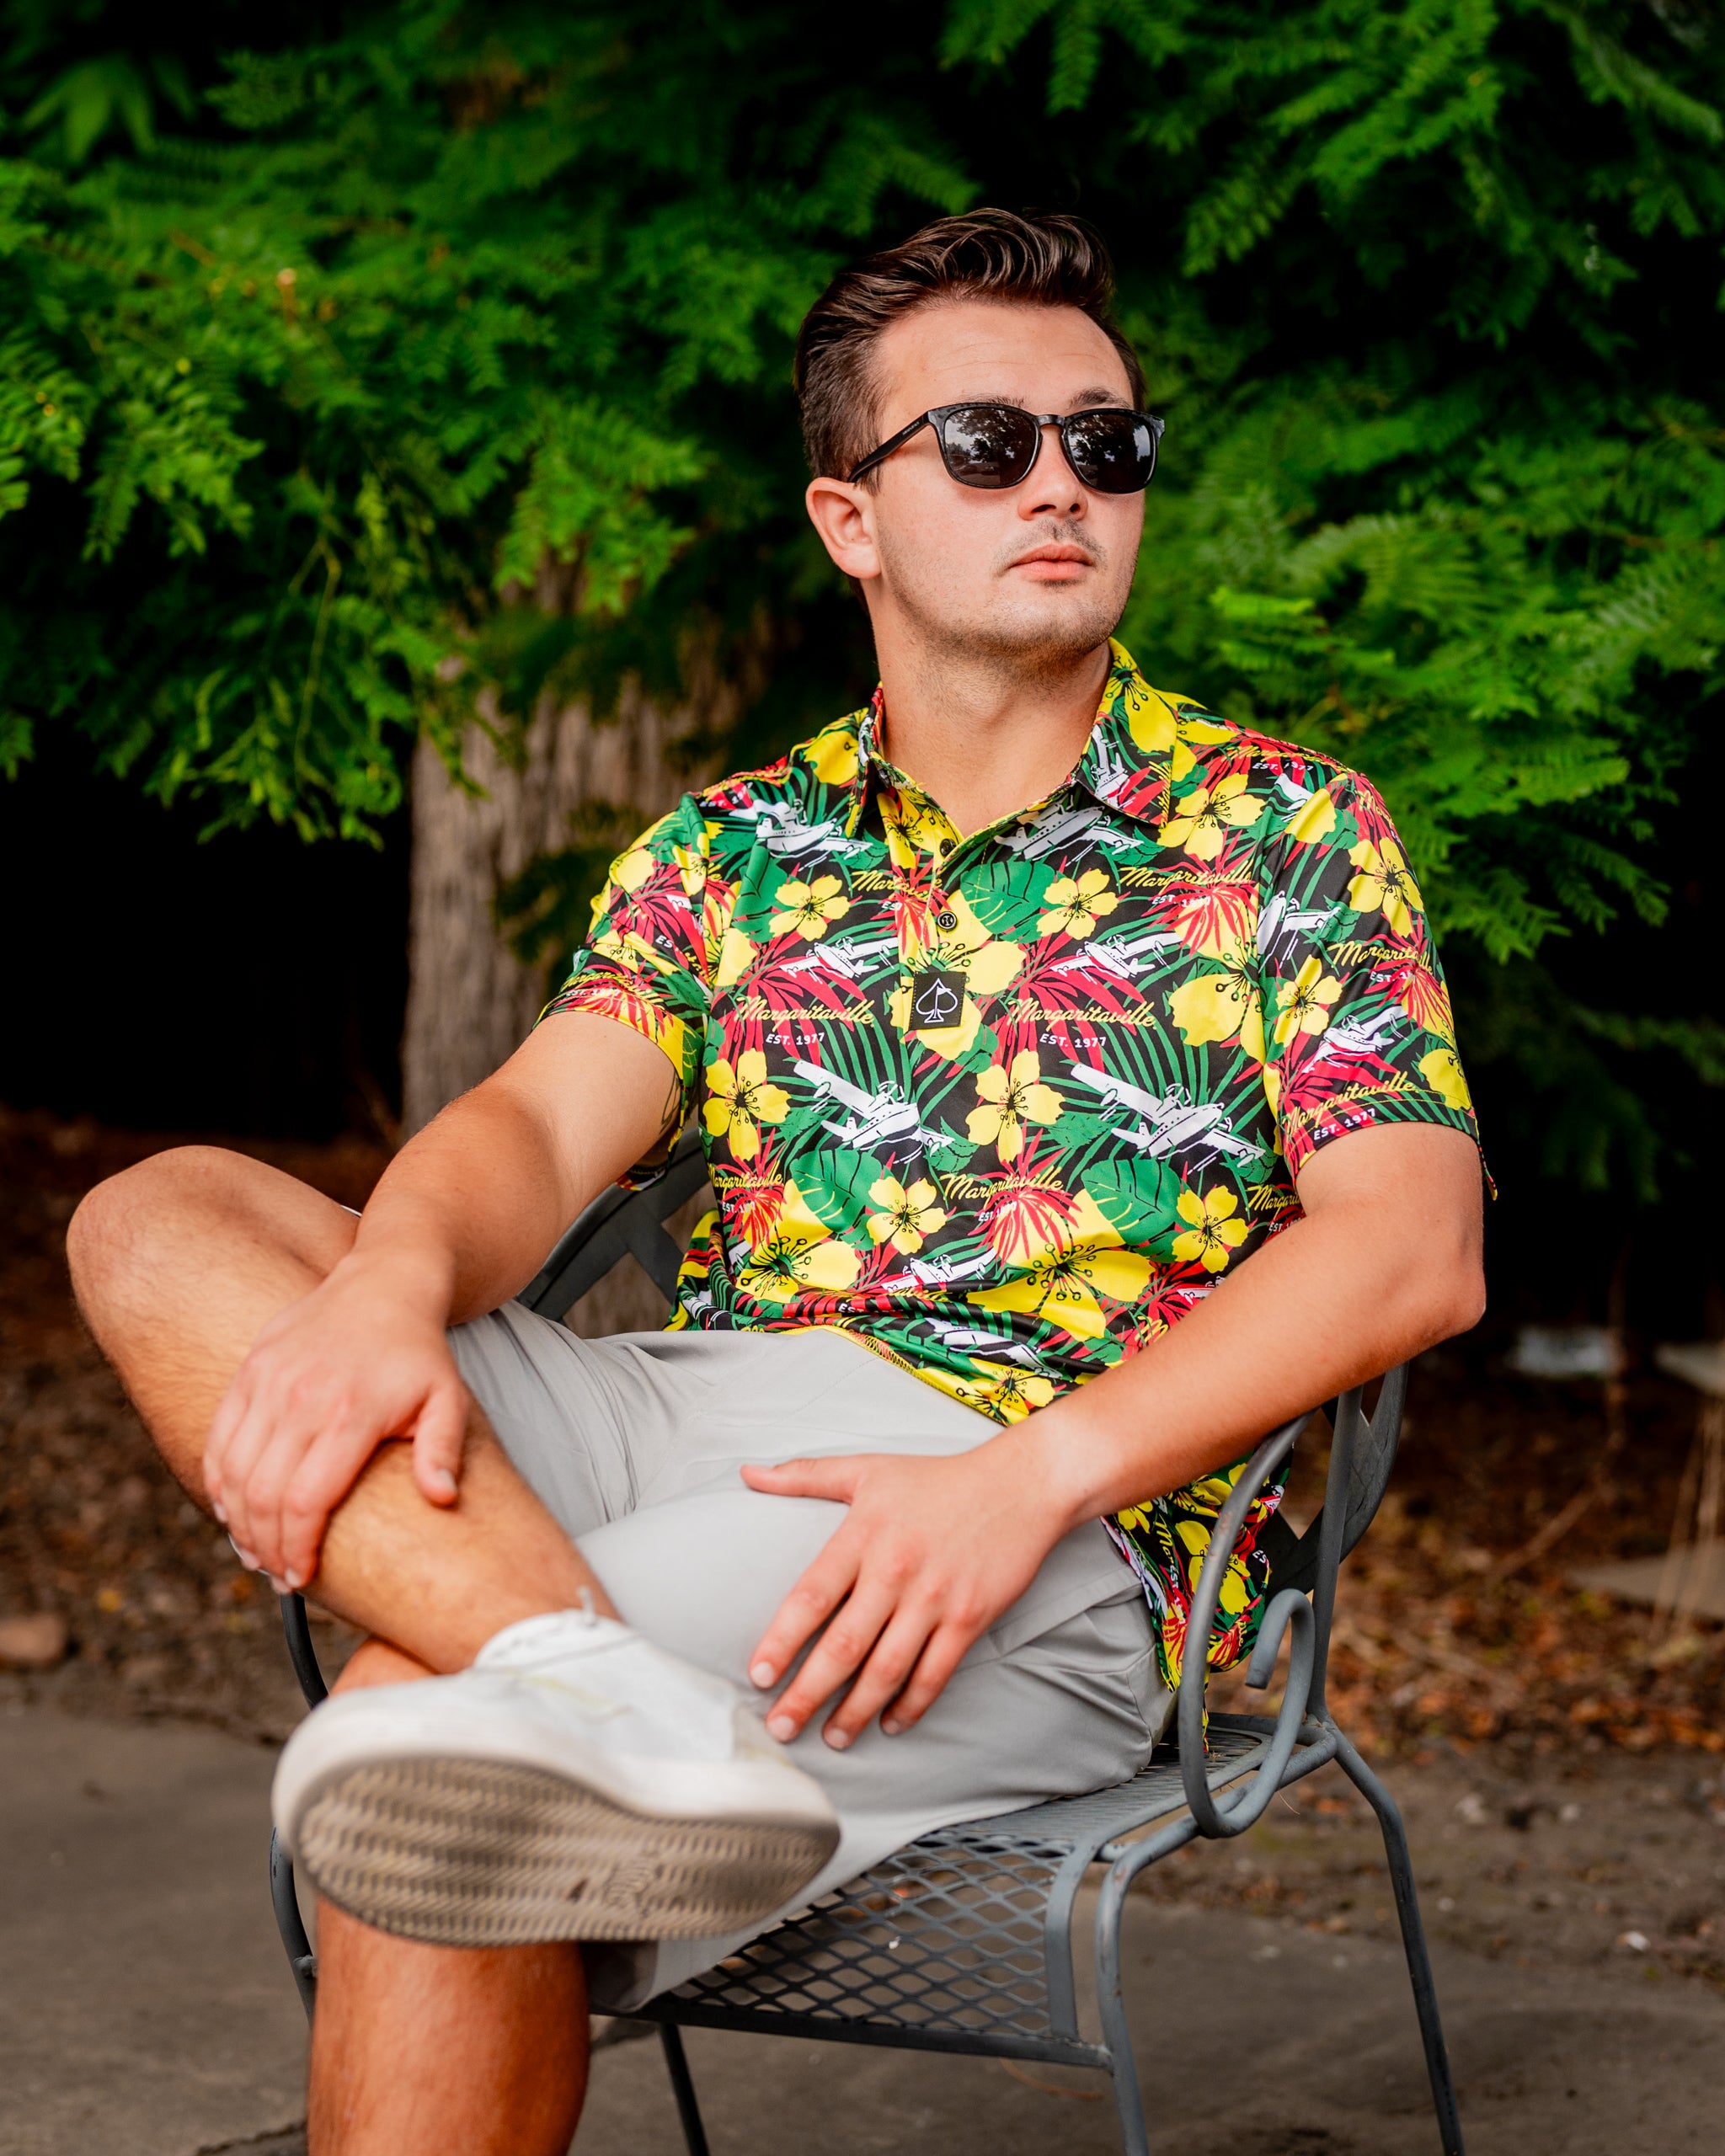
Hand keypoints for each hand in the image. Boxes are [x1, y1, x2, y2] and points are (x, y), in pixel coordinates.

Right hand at [202, 1255, 467, 1591]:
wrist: (383, 1285)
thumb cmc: (418, 1352)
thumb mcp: (448, 1399)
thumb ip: (443, 1450)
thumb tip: (442, 1499)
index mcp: (351, 1413)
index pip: (306, 1500)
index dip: (297, 1547)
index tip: (301, 1576)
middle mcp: (302, 1398)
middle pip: (263, 1494)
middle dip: (265, 1546)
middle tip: (278, 1575)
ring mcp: (270, 1382)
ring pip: (234, 1471)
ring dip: (238, 1520)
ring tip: (254, 1550)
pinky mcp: (251, 1371)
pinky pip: (220, 1437)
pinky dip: (218, 1480)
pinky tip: (232, 1508)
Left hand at [740, 1433, 1066, 1747]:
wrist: (1020, 1485)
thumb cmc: (937, 1479)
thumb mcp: (867, 1469)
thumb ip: (804, 1475)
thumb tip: (747, 1473)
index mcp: (864, 1535)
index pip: (811, 1596)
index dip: (781, 1640)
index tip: (757, 1675)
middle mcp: (896, 1571)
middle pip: (843, 1646)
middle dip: (807, 1693)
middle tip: (780, 1726)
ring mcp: (935, 1599)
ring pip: (887, 1670)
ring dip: (855, 1712)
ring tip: (831, 1738)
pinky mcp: (970, 1618)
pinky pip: (935, 1674)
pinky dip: (911, 1705)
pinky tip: (890, 1724)